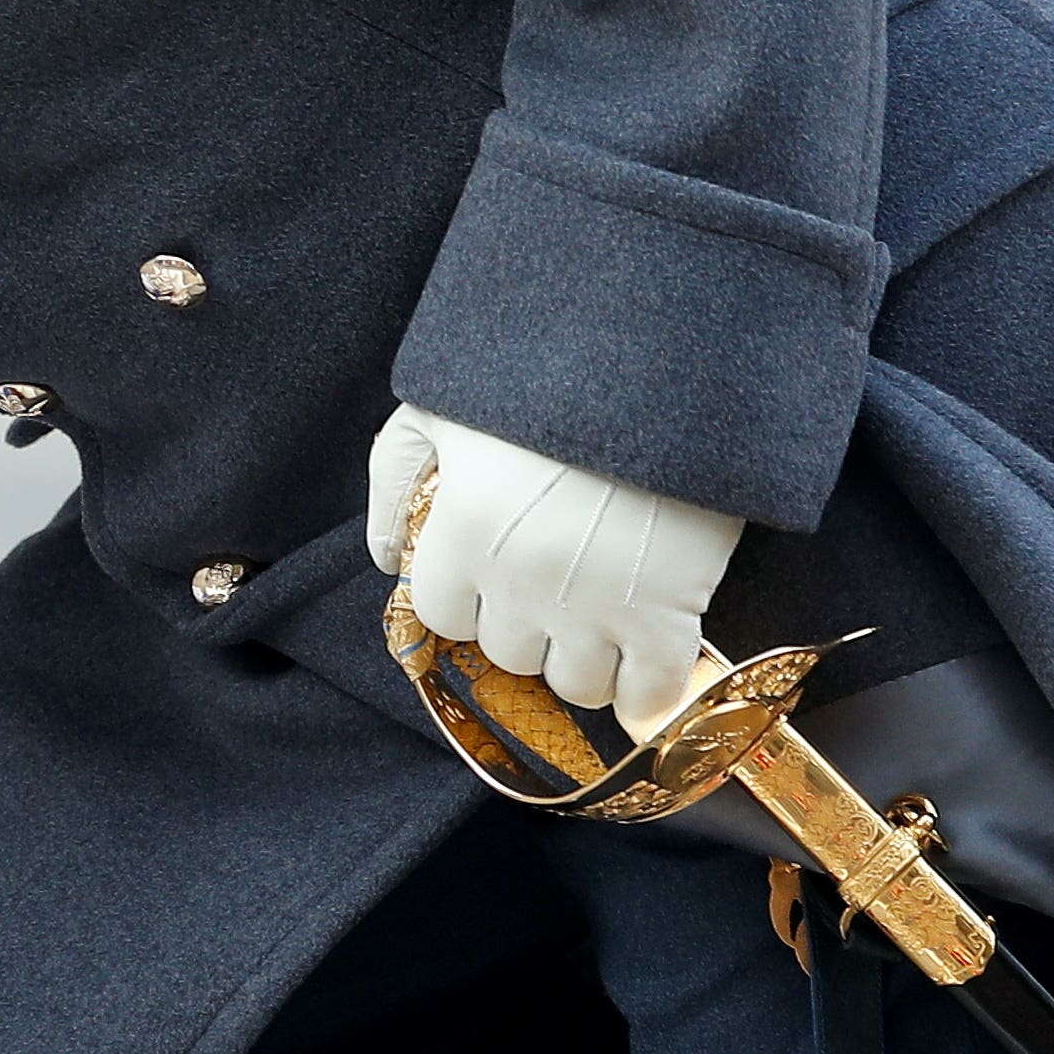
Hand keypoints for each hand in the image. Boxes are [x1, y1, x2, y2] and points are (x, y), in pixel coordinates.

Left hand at [362, 403, 744, 730]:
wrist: (664, 360)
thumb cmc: (545, 372)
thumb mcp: (440, 404)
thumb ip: (394, 477)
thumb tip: (385, 556)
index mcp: (464, 532)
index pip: (442, 613)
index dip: (465, 597)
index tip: (491, 574)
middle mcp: (519, 582)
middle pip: (508, 652)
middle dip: (524, 626)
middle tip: (553, 585)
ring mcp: (594, 605)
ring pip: (574, 683)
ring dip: (583, 660)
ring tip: (600, 617)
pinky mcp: (668, 612)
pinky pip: (648, 693)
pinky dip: (646, 691)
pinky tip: (647, 666)